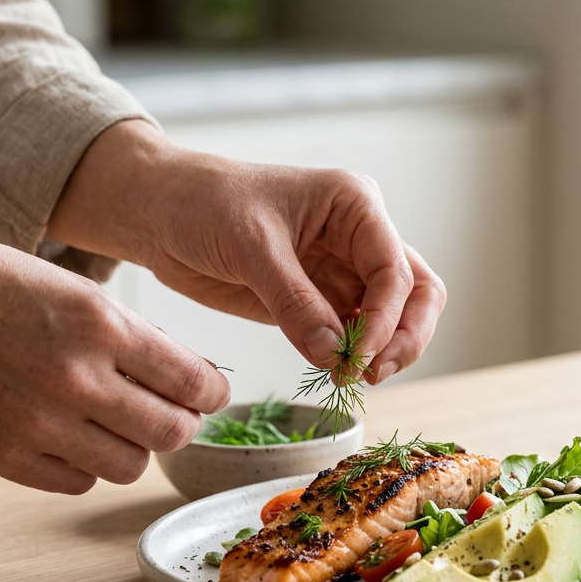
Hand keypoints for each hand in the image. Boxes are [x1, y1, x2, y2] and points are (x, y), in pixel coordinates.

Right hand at [0, 210, 228, 492]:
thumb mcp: (81, 291)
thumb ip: (138, 339)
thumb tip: (192, 378)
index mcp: (101, 327)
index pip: (193, 381)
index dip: (213, 392)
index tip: (212, 393)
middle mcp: (75, 379)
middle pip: (172, 433)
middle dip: (183, 424)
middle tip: (175, 413)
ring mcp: (38, 424)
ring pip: (130, 467)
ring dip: (137, 447)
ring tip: (121, 423)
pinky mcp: (6, 457)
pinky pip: (79, 482)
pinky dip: (89, 464)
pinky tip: (76, 435)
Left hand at [48, 121, 446, 380]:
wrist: (163, 213)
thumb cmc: (205, 204)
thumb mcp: (250, 246)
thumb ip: (293, 301)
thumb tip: (334, 354)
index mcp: (355, 204)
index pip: (395, 269)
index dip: (385, 317)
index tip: (358, 355)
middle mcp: (360, 236)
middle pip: (416, 294)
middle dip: (404, 336)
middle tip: (371, 373)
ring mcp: (342, 270)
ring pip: (393, 317)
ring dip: (382, 351)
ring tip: (349, 377)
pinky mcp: (319, 299)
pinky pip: (353, 332)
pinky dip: (351, 356)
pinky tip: (332, 370)